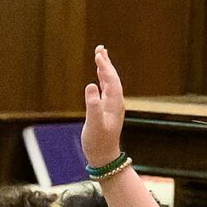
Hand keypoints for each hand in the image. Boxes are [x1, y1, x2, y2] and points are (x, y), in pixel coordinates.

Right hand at [81, 45, 126, 167]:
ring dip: (105, 69)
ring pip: (109, 82)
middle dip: (106, 63)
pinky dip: (102, 79)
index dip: (105, 67)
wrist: (104, 158)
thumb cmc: (98, 143)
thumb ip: (93, 105)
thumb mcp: (94, 124)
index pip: (111, 80)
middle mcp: (115, 103)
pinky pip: (106, 90)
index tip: (98, 54)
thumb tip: (90, 85)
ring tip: (100, 56)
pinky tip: (99, 76)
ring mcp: (112, 106)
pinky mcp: (106, 110)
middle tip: (100, 48)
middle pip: (112, 78)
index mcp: (114, 104)